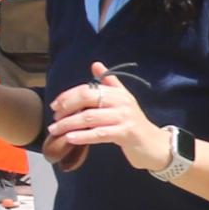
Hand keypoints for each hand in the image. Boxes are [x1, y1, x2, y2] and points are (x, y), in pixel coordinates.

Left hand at [45, 62, 167, 171]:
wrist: (154, 144)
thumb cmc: (134, 123)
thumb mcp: (124, 100)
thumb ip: (110, 83)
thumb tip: (96, 64)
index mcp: (117, 93)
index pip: (87, 89)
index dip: (68, 96)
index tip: (55, 105)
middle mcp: (121, 102)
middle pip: (87, 99)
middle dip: (66, 108)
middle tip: (54, 118)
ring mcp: (124, 117)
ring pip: (90, 117)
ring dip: (69, 124)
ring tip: (56, 130)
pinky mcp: (126, 133)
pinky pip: (100, 134)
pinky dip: (83, 135)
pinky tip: (71, 138)